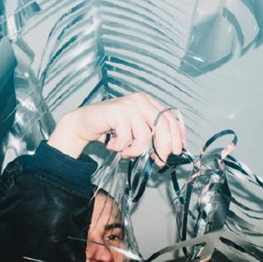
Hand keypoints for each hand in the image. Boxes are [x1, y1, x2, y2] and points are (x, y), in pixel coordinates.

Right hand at [47, 93, 185, 166]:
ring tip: (125, 152)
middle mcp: (141, 100)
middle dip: (163, 147)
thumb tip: (166, 155)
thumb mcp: (134, 132)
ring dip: (135, 150)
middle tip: (158, 161)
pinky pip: (127, 137)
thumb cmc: (110, 129)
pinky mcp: (118, 111)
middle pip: (163, 125)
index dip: (177, 136)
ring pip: (145, 135)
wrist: (84, 123)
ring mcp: (129, 104)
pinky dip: (120, 147)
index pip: (171, 117)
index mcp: (149, 102)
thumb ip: (151, 138)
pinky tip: (112, 145)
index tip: (177, 152)